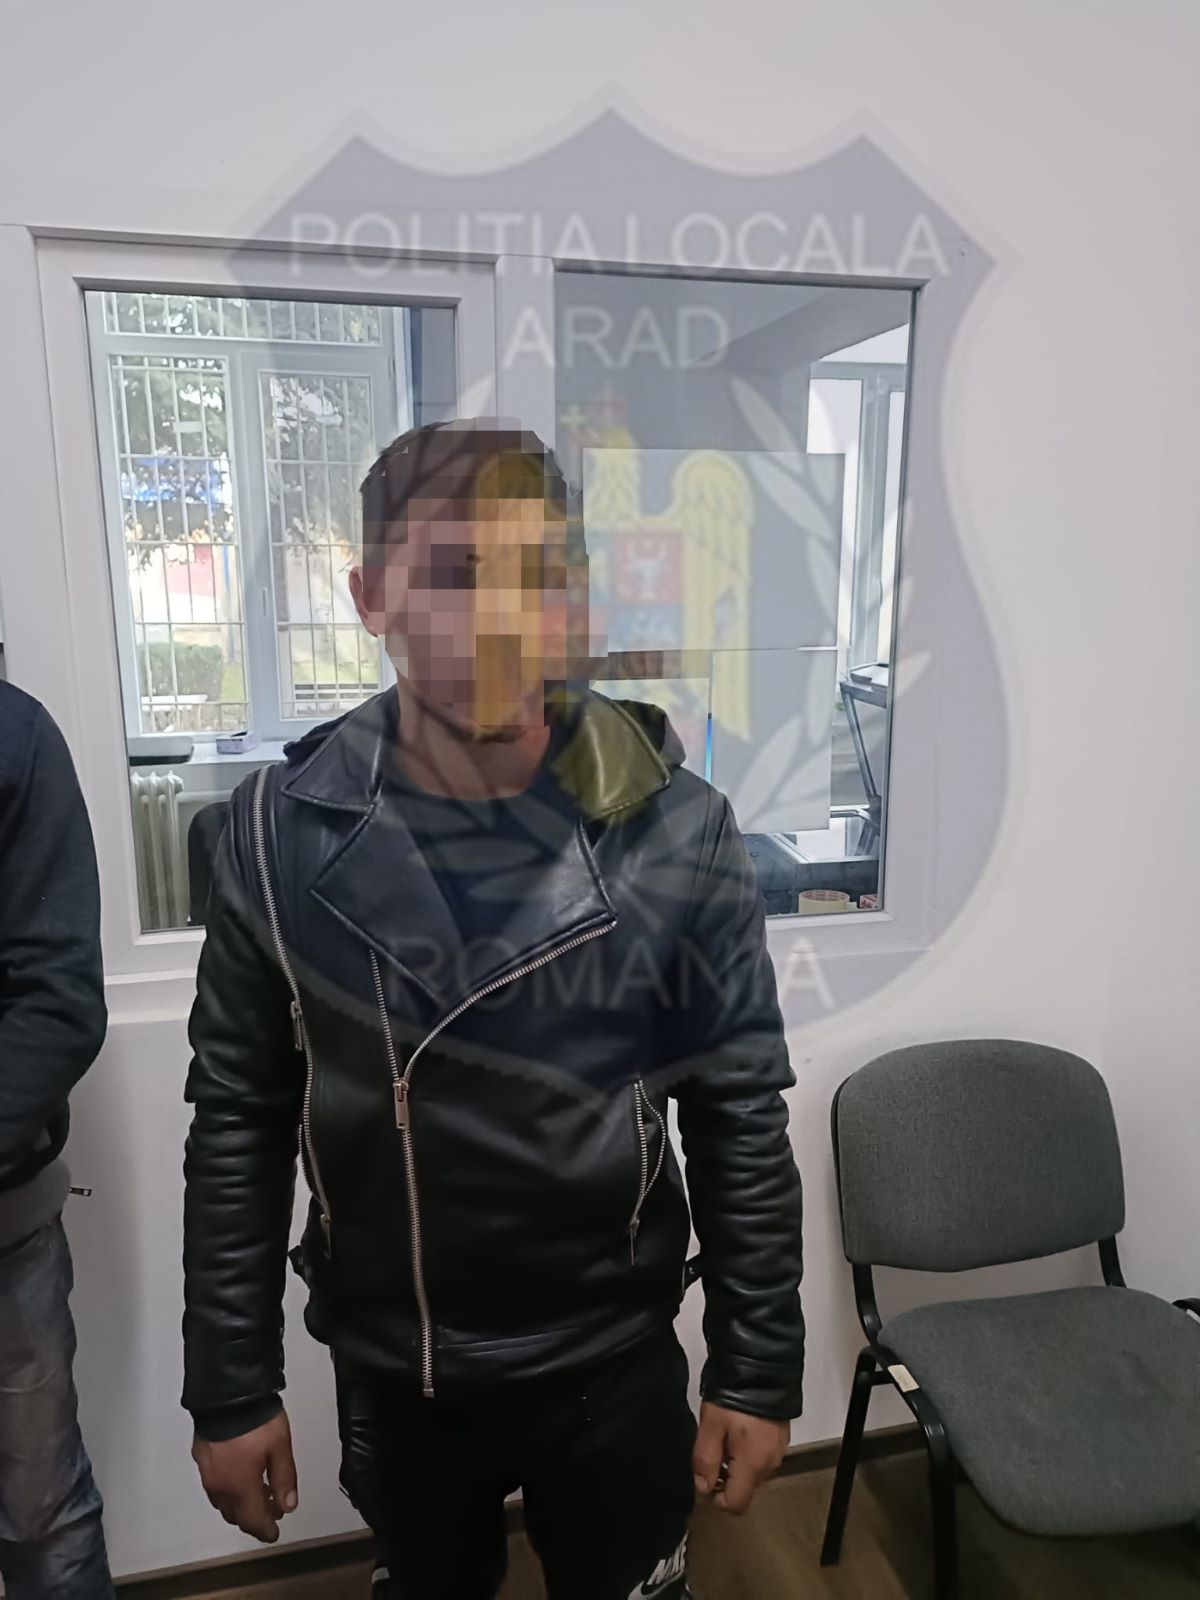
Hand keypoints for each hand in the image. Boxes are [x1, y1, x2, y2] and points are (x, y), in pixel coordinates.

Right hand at [192, 1410, 297, 1542]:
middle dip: (254, 1517)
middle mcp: (219, 1486)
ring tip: (259, 1492)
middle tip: (271, 1510)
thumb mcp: (280, 1447)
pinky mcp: (201, 1457)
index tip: (274, 1533)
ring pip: (223, 1502)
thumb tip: (288, 1505)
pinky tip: (239, 1475)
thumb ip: (284, 1478)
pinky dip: (229, 1489)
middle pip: (236, 1515)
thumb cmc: (257, 1420)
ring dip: (240, 1504)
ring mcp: (207, 1472)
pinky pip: (214, 1484)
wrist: (226, 1394)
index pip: (252, 1521)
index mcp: (240, 1487)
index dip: (265, 1530)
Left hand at [692, 1401, 787, 1514]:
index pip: (736, 1505)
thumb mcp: (710, 1427)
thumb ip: (705, 1462)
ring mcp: (779, 1451)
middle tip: (713, 1446)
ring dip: (737, 1462)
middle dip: (725, 1476)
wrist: (762, 1368)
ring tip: (725, 1433)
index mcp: (753, 1467)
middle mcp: (770, 1465)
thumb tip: (704, 1488)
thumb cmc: (733, 1398)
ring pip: (753, 1472)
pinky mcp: (781, 1437)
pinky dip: (748, 1450)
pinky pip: (761, 1456)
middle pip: (744, 1488)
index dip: (716, 1498)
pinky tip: (740, 1427)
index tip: (706, 1475)